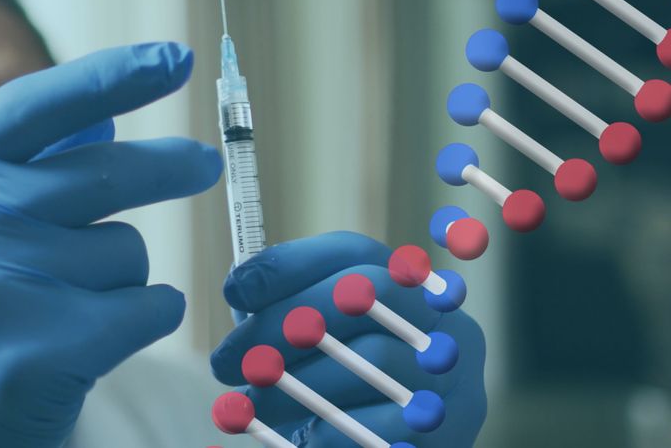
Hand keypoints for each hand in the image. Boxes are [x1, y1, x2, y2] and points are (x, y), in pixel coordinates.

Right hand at [0, 43, 221, 446]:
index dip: (114, 75)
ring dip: (125, 272)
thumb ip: (17, 168)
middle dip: (169, 166)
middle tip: (202, 164)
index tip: (176, 58)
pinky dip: (146, 314)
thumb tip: (107, 118)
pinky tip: (102, 334)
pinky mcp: (38, 353)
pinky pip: (147, 306)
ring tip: (74, 304)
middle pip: (103, 172)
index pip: (36, 105)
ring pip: (128, 249)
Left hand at [211, 232, 486, 445]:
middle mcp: (442, 320)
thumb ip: (286, 311)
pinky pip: (391, 422)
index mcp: (408, 286)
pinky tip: (305, 436)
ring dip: (302, 381)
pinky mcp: (454, 430)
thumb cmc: (339, 394)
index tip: (235, 289)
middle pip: (367, 293)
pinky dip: (337, 429)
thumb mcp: (314, 346)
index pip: (352, 253)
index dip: (289, 264)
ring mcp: (455, 373)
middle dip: (286, 322)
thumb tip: (242, 284)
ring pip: (378, 357)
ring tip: (251, 403)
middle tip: (226, 359)